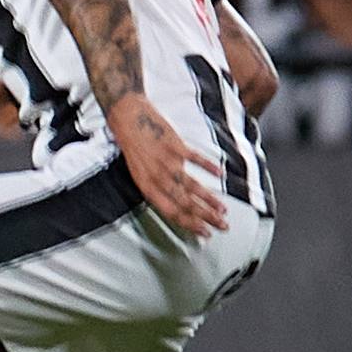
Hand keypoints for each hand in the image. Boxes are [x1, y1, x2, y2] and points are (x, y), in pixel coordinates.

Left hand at [108, 93, 229, 237]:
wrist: (127, 117)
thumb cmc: (133, 146)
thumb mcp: (138, 172)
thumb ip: (156, 187)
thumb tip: (177, 203)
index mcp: (146, 185)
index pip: (170, 212)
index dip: (189, 224)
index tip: (204, 234)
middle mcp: (157, 176)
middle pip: (186, 203)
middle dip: (206, 218)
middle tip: (223, 226)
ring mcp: (167, 161)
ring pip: (193, 186)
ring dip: (211, 200)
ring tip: (224, 210)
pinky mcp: (176, 146)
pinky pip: (196, 159)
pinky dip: (210, 167)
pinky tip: (221, 176)